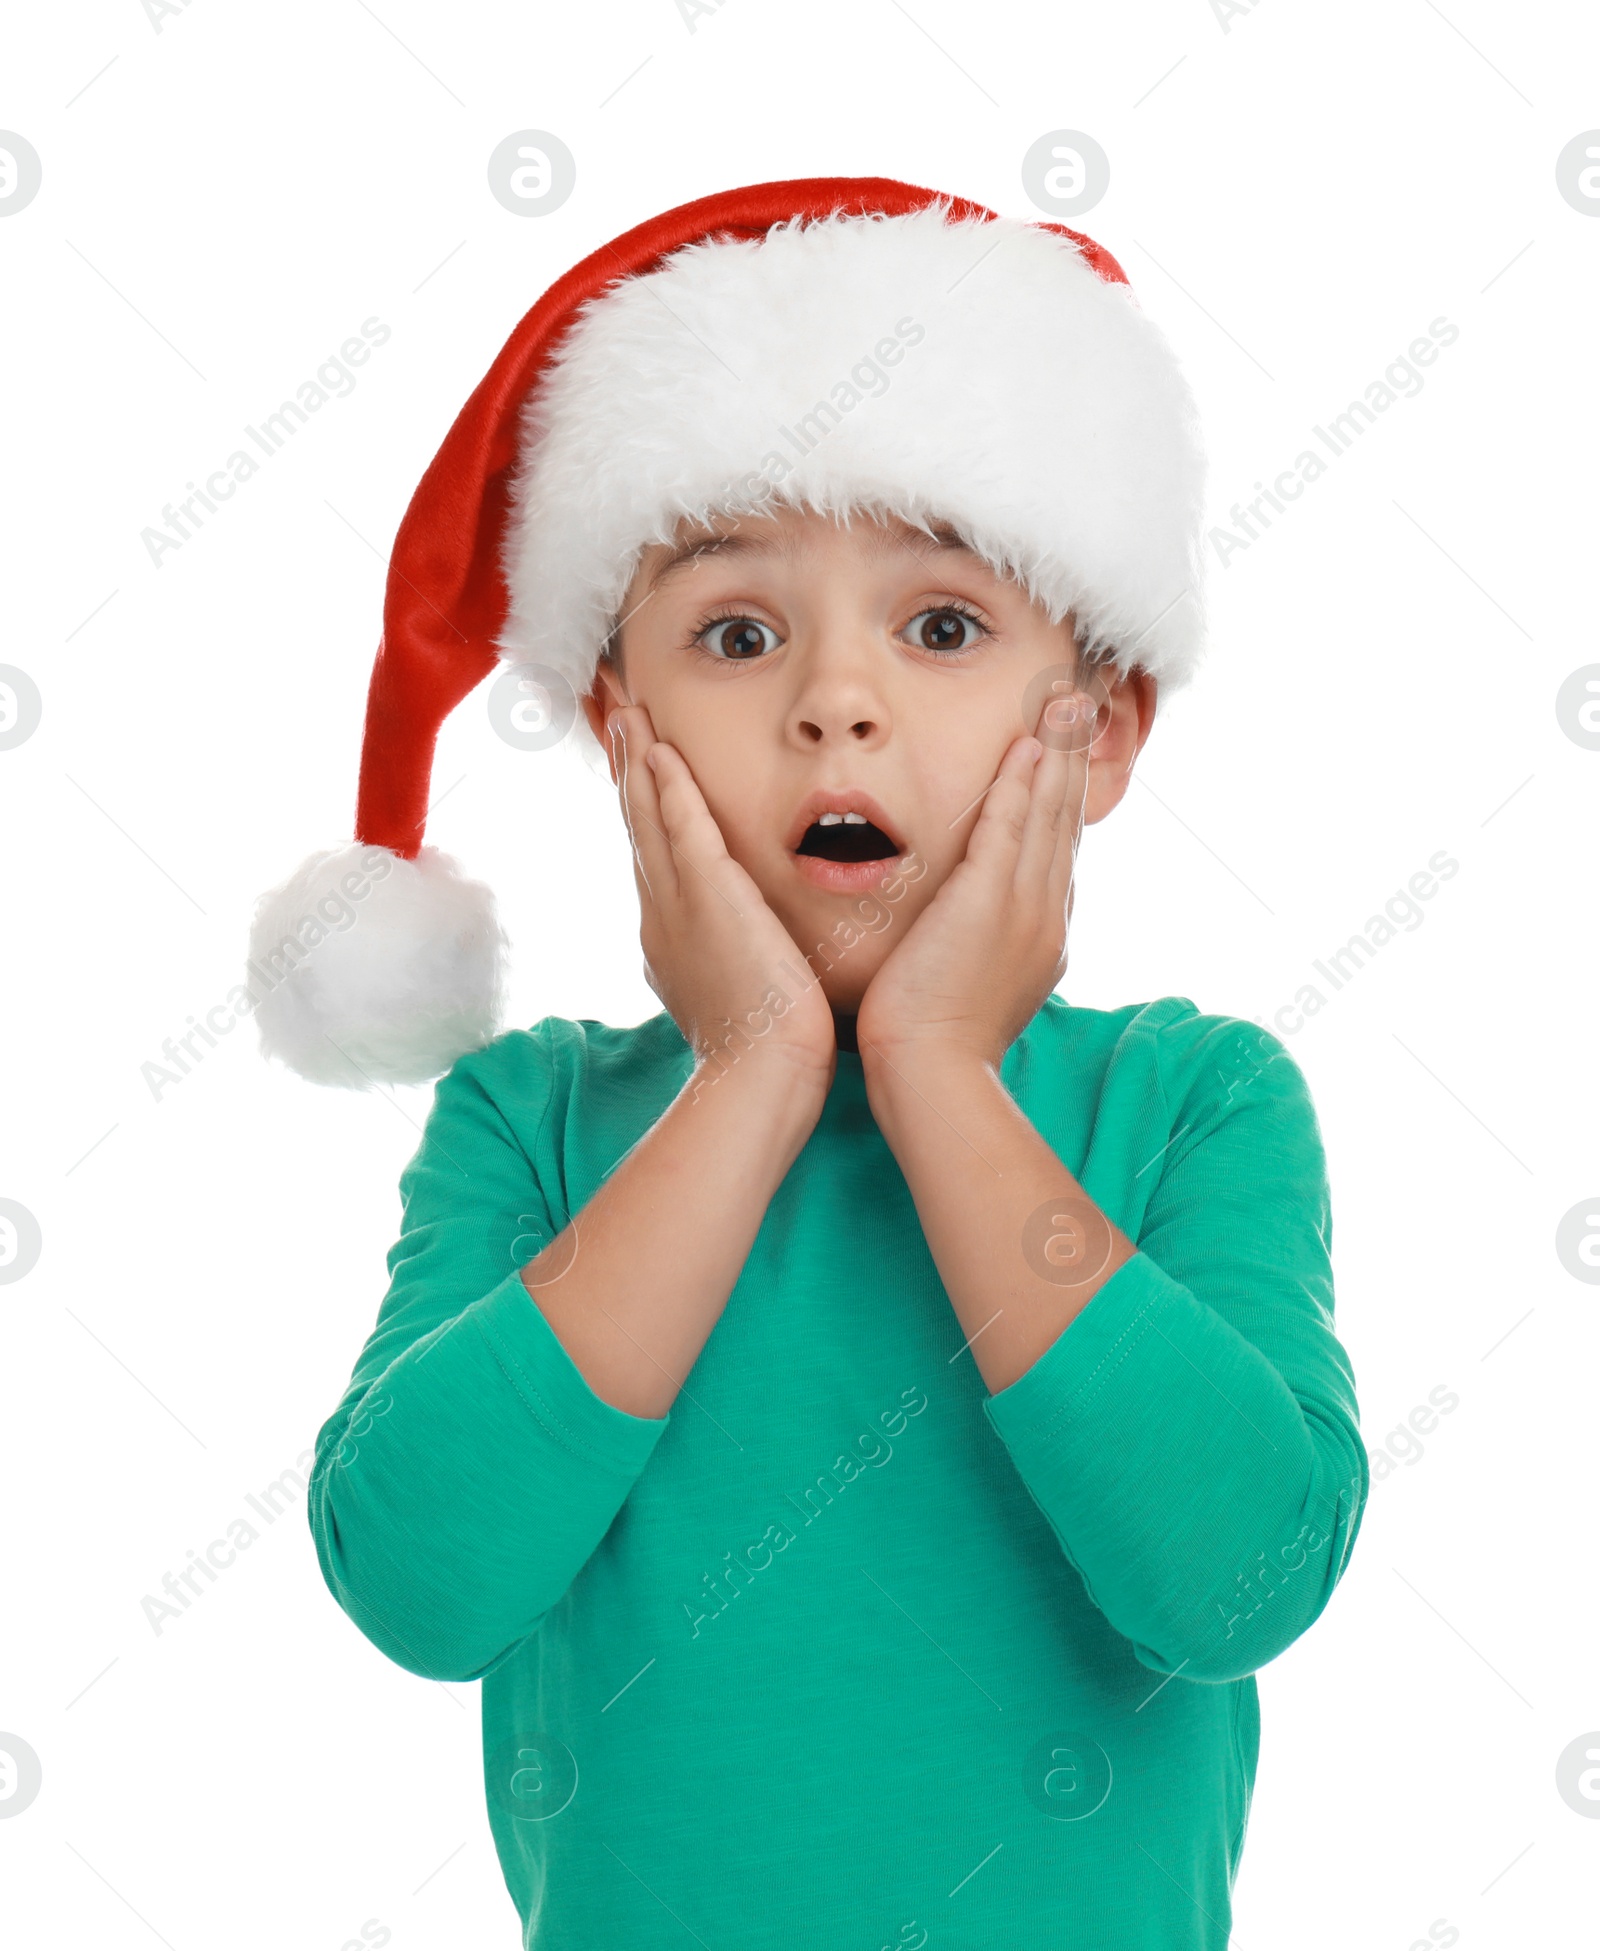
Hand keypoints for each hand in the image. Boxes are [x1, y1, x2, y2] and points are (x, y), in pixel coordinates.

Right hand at [607, 704, 837, 1093]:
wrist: (760, 1077)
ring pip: (649, 816)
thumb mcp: (734, 995)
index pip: (651, 855)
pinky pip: (681, 824)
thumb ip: (729, 964)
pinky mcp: (708, 896)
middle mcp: (661, 913)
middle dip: (626, 769)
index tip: (633, 767)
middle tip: (615, 717)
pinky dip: (668, 783)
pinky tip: (658, 747)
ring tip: (627, 713)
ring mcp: (677, 903)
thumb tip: (733, 954)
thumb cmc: (762, 1052)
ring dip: (637, 760)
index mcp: (669, 935)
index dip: (639, 807)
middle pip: (637, 824)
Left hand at [855, 700, 1090, 1074]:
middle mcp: (1046, 915)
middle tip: (1082, 701)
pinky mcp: (990, 903)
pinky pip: (1012, 828)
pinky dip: (1024, 784)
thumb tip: (969, 930)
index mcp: (1043, 935)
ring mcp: (1024, 908)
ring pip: (1049, 814)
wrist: (929, 1072)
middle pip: (1066, 819)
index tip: (1066, 752)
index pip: (1058, 850)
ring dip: (1058, 752)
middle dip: (1074, 757)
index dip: (1065, 797)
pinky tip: (1030, 744)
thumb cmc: (931, 1041)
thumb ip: (978, 946)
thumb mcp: (969, 984)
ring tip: (1067, 700)